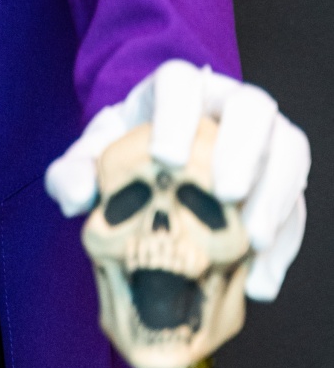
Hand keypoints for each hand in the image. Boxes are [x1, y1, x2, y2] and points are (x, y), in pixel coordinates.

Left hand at [46, 59, 308, 301]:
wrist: (152, 171)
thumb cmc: (123, 156)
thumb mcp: (90, 160)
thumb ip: (71, 173)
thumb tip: (76, 198)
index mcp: (178, 90)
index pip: (182, 83)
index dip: (177, 114)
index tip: (165, 158)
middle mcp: (228, 106)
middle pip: (254, 108)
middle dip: (244, 150)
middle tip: (225, 195)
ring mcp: (263, 139)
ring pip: (289, 151)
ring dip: (276, 195)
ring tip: (254, 242)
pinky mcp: (281, 179)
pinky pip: (295, 205)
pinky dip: (283, 246)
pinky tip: (260, 284)